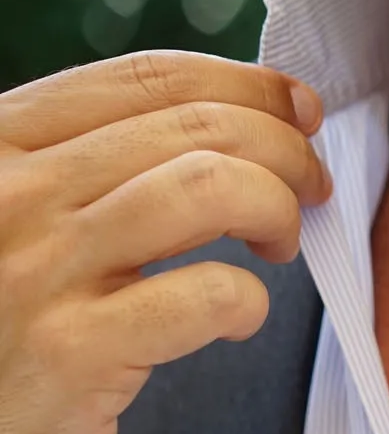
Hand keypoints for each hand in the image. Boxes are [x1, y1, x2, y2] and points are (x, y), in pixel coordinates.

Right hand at [0, 50, 331, 433]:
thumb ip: (94, 172)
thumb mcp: (22, 230)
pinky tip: (239, 322)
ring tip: (280, 244)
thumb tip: (229, 121)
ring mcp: (35, 273)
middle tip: (313, 189)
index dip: (245, 85)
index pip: (144, 78)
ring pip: (208, 188)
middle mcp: (7, 195)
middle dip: (284, 149)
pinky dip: (250, 302)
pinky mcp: (71, 355)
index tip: (299, 109)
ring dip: (276, 207)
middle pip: (193, 128)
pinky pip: (207, 296)